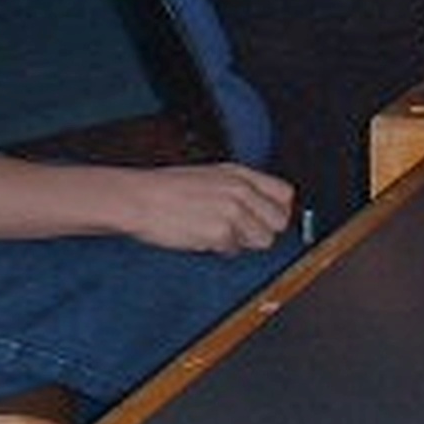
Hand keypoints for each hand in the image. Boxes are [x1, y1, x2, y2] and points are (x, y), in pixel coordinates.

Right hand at [128, 162, 294, 253]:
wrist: (138, 198)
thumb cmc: (167, 189)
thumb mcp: (210, 176)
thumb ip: (239, 188)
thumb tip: (262, 210)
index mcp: (239, 173)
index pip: (285, 193)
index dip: (277, 211)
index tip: (266, 220)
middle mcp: (240, 189)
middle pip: (279, 221)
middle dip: (263, 231)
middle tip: (241, 233)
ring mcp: (232, 211)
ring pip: (263, 240)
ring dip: (244, 243)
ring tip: (219, 234)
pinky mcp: (220, 232)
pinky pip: (235, 251)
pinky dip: (221, 250)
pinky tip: (203, 239)